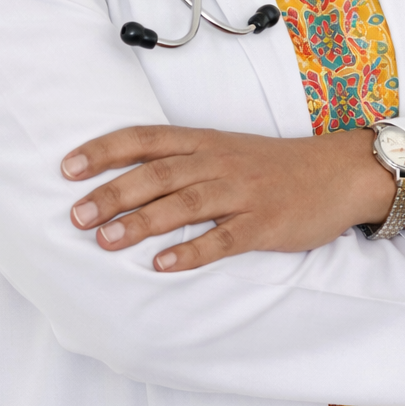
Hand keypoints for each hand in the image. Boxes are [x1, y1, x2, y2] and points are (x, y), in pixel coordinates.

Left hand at [62, 124, 392, 272]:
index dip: (104, 151)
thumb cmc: (270, 166)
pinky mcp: (264, 224)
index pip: (144, 139)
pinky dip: (191, 252)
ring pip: (185, 204)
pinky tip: (162, 265)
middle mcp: (217, 162)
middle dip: (113, 192)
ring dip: (142, 222)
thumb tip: (121, 182)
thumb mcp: (223, 149)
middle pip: (157, 173)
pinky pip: (223, 239)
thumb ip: (180, 161)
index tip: (67, 167)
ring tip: (105, 240)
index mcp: (203, 141)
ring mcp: (242, 193)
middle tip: (76, 214)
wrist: (337, 173)